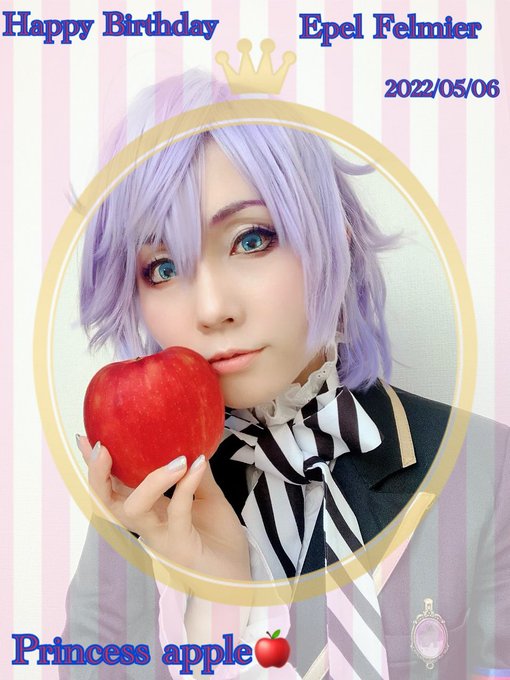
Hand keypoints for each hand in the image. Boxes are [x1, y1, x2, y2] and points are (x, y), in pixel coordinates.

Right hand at [76, 437, 249, 581]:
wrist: (238, 575)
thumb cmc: (218, 539)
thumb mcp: (207, 496)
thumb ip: (194, 473)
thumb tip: (191, 442)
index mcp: (147, 512)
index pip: (113, 487)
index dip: (96, 466)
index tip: (84, 437)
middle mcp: (145, 527)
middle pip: (106, 503)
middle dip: (97, 476)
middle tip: (102, 448)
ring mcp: (159, 539)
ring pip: (135, 510)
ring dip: (150, 481)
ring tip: (176, 458)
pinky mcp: (180, 548)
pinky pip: (177, 513)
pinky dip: (186, 486)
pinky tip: (198, 465)